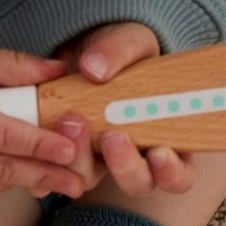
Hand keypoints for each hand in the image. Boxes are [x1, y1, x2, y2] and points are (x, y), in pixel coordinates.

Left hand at [51, 21, 197, 197]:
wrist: (78, 49)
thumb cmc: (119, 52)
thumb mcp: (128, 41)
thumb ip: (118, 51)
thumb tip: (94, 69)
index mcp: (165, 137)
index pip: (179, 173)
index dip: (172, 172)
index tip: (159, 152)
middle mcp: (133, 157)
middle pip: (138, 184)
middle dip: (126, 168)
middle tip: (113, 137)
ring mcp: (96, 160)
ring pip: (91, 180)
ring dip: (82, 161)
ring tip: (73, 122)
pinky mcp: (63, 155)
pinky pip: (53, 172)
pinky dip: (48, 160)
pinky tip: (46, 133)